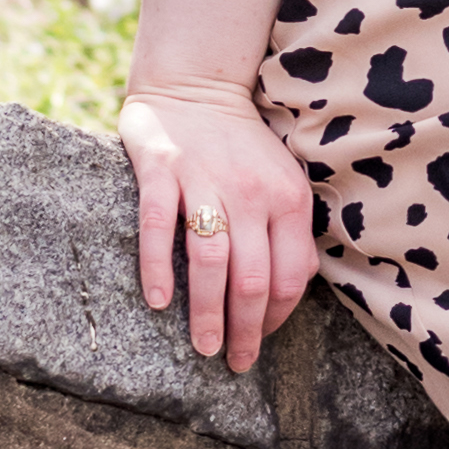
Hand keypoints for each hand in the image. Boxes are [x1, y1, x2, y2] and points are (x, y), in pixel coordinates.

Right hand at [120, 73, 317, 370]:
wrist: (195, 86)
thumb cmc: (241, 148)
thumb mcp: (281, 182)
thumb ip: (288, 230)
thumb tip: (290, 291)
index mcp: (288, 199)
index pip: (290, 276)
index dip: (276, 318)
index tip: (258, 342)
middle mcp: (251, 192)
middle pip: (253, 278)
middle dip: (244, 330)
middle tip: (232, 363)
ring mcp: (205, 180)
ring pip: (211, 260)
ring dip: (207, 311)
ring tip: (202, 347)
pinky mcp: (162, 169)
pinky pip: (159, 226)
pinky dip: (159, 267)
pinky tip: (158, 301)